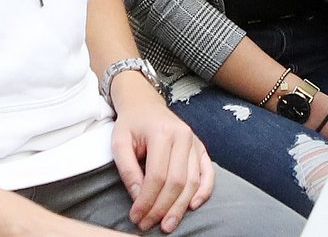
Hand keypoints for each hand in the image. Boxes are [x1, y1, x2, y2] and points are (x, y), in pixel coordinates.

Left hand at [110, 81, 213, 233]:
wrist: (144, 103)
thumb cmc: (131, 124)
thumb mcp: (119, 142)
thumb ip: (127, 169)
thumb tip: (139, 197)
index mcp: (162, 132)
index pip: (157, 176)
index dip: (147, 200)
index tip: (136, 216)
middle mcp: (183, 136)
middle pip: (176, 182)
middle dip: (162, 208)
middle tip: (147, 224)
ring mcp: (194, 141)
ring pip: (192, 181)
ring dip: (180, 207)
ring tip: (167, 224)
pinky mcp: (200, 147)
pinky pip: (208, 172)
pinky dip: (204, 191)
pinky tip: (193, 206)